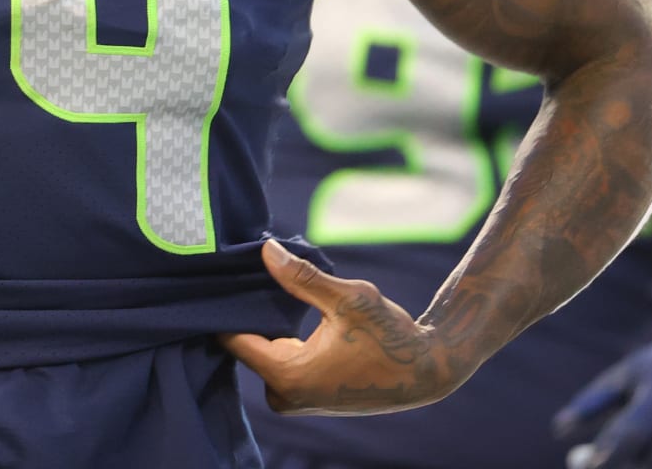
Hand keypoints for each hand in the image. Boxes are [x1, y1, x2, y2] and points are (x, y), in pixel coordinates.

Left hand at [219, 240, 459, 415]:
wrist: (423, 372)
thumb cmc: (388, 336)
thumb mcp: (347, 298)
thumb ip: (301, 277)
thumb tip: (266, 250)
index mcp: (288, 376)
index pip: (233, 339)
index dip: (229, 307)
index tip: (228, 277)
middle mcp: (284, 396)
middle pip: (246, 346)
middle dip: (251, 312)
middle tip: (250, 274)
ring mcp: (293, 401)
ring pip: (263, 353)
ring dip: (267, 325)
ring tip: (271, 288)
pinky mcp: (304, 398)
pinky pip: (278, 363)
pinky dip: (280, 339)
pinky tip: (286, 312)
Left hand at [553, 331, 651, 468]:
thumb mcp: (625, 376)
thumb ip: (592, 403)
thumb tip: (557, 430)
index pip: (634, 434)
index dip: (607, 455)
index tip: (581, 464)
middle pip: (651, 461)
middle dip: (620, 468)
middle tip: (592, 464)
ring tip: (621, 460)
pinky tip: (647, 463)